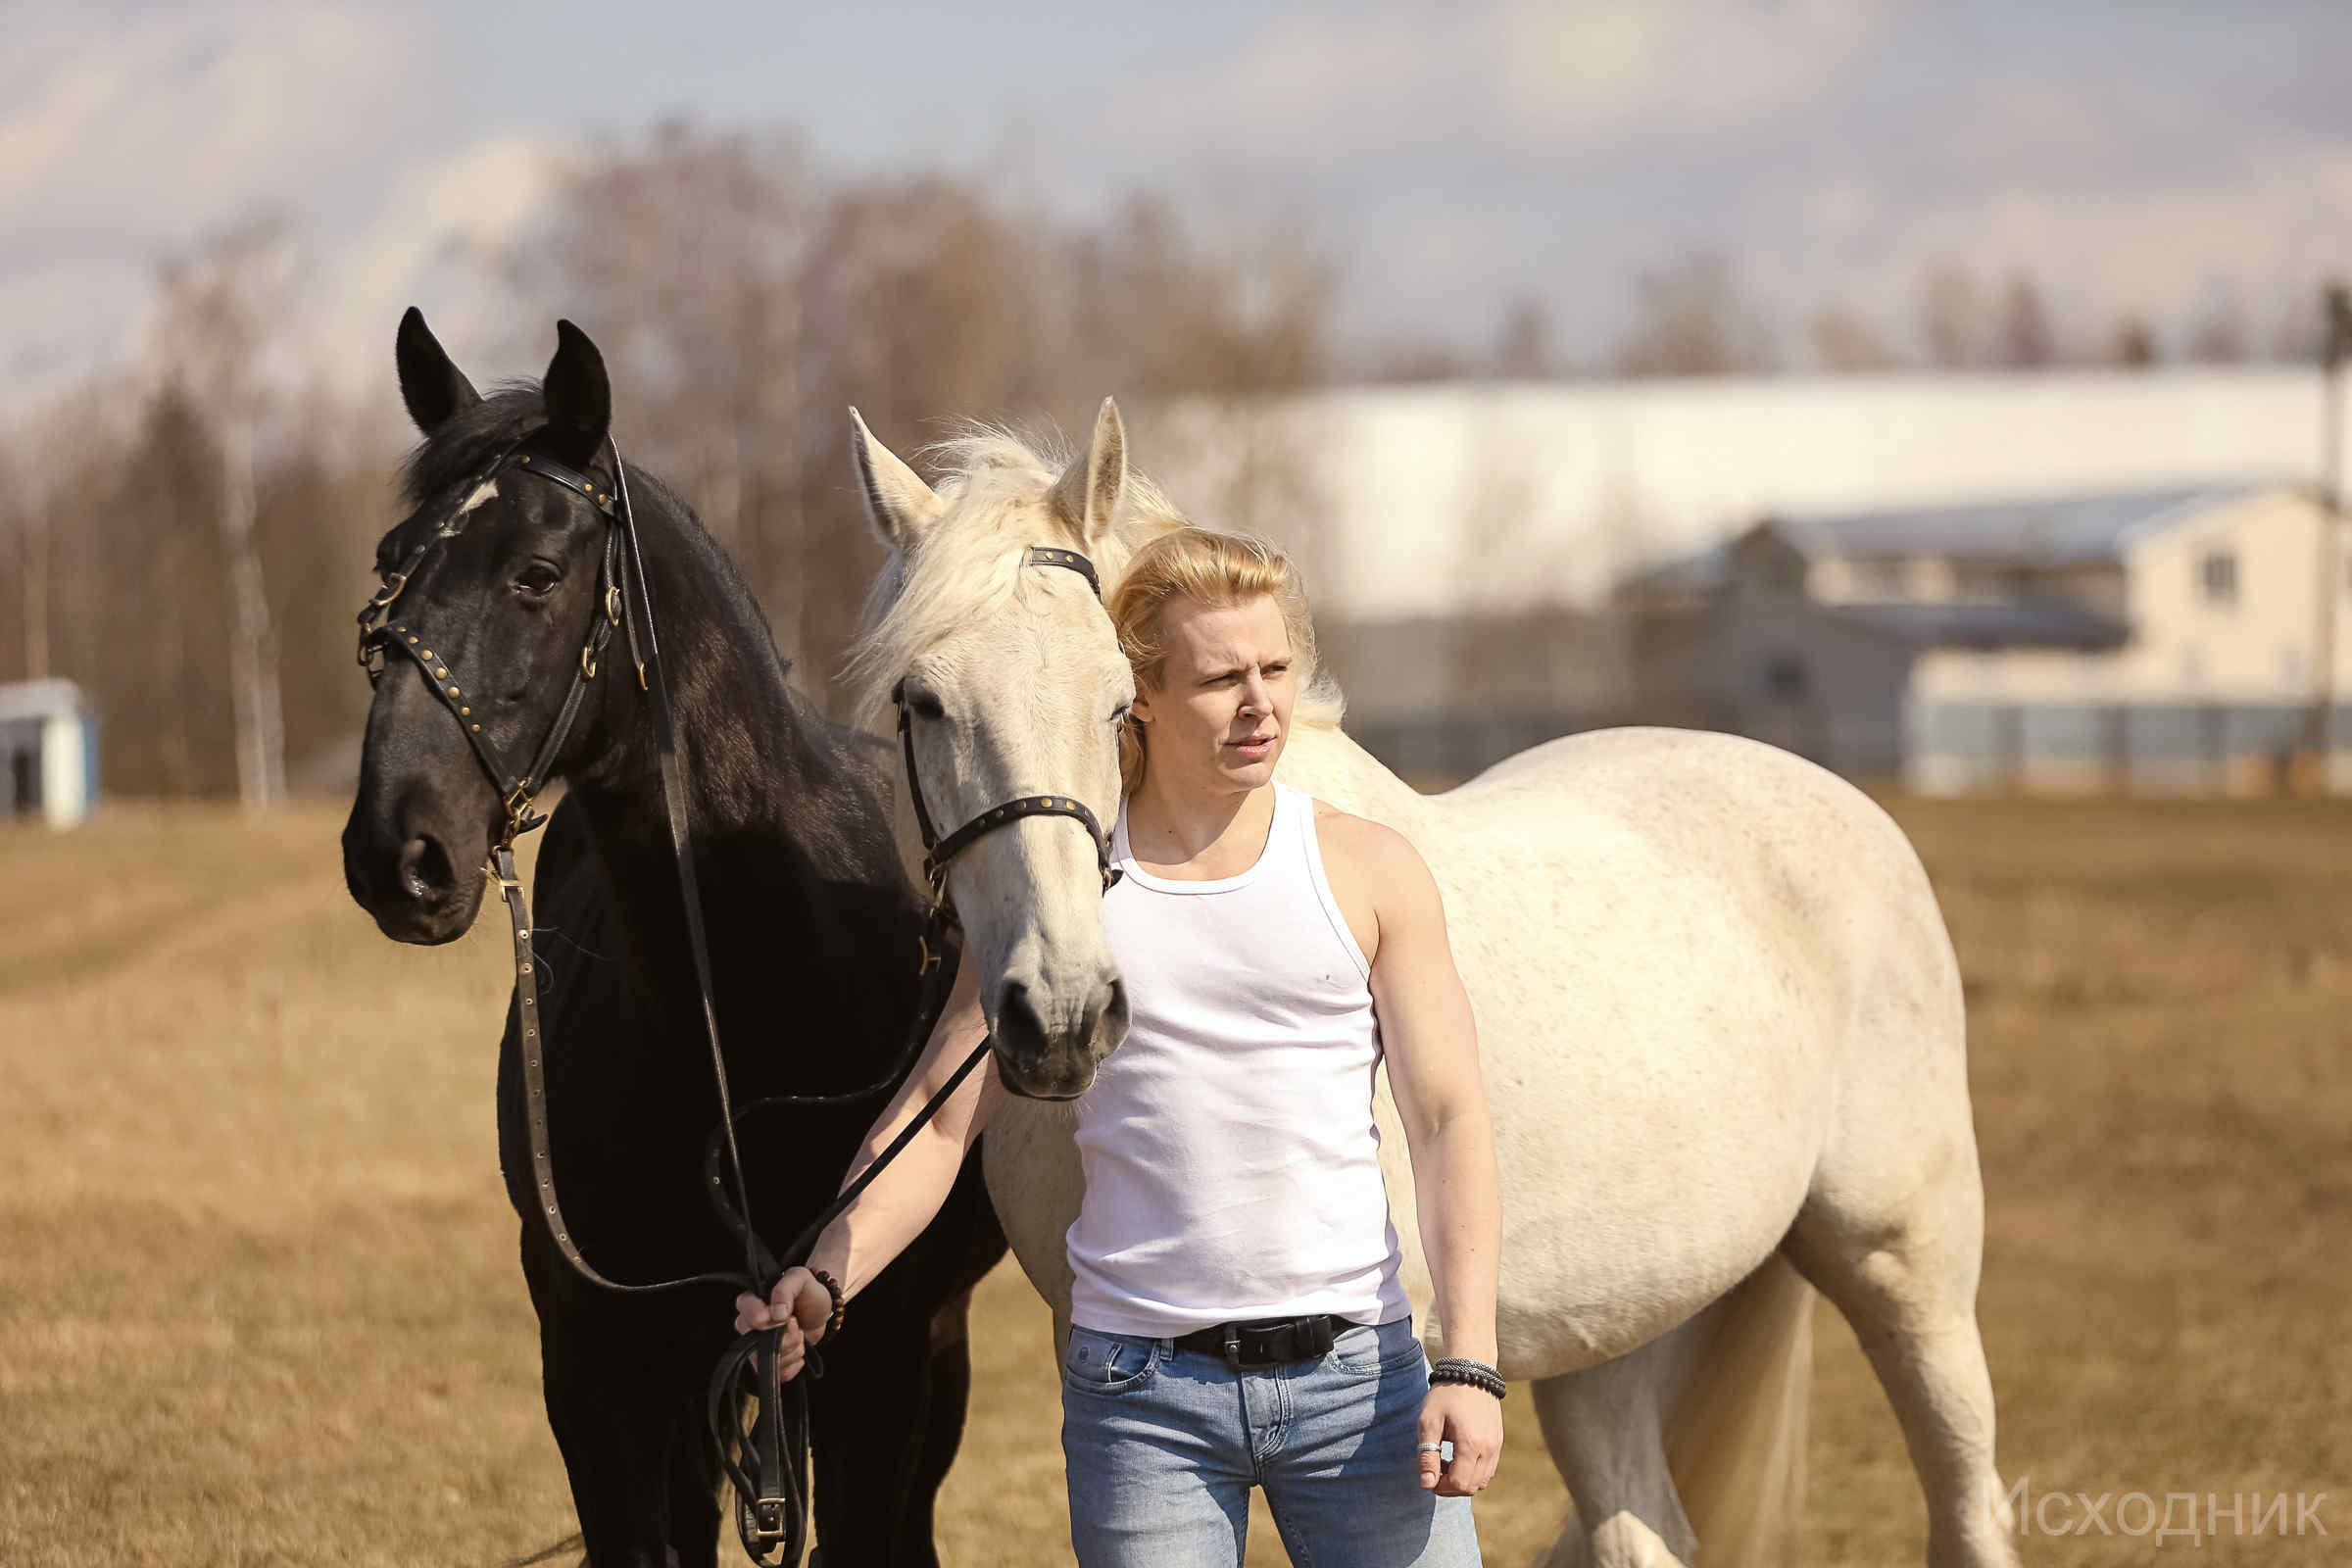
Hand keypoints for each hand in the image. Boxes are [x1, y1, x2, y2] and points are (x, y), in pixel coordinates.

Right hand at [731, 1266, 833, 1382]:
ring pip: (764, 1360)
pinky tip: (800, 1350)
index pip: (744, 1309)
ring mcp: (758, 1345)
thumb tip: (777, 1312)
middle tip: (797, 1325)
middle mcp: (750, 1324)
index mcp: (753, 1299)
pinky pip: (775, 1373)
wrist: (821, 1312)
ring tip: (800, 1335)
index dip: (763, 1318)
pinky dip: (792, 1365)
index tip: (785, 1316)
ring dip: (791, 1350)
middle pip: (753, 1340)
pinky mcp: (770, 1361)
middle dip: (782, 1338)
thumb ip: (786, 1288)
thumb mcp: (801, 1279)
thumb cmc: (808, 1292)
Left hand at [1418, 1381, 1501, 1496]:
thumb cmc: (1446, 1395)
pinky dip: (1473, 1472)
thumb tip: (1426, 1484)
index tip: (1428, 1474)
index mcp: (1471, 1444)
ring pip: (1482, 1481)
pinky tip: (1458, 1456)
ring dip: (1462, 1480)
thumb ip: (1427, 1455)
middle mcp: (1488, 1449)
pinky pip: (1488, 1469)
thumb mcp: (1429, 1422)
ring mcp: (1496, 1446)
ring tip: (1445, 1461)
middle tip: (1434, 1469)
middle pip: (1471, 1487)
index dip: (1440, 1486)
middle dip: (1450, 1486)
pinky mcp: (1498, 1441)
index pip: (1459, 1484)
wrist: (1471, 1371)